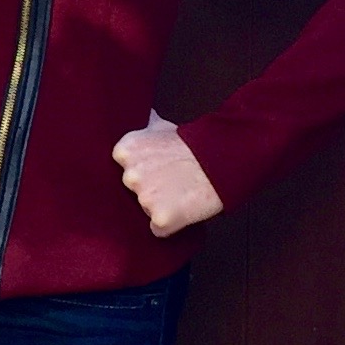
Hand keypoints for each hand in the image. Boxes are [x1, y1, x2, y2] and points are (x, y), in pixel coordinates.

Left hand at [112, 109, 223, 236]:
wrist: (221, 160)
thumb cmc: (192, 145)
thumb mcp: (162, 127)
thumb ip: (142, 127)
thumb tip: (134, 114)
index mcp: (125, 151)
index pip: (122, 169)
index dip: (141, 170)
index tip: (156, 167)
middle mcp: (130, 176)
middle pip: (131, 192)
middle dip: (148, 189)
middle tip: (170, 180)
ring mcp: (144, 199)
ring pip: (145, 211)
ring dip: (159, 207)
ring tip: (180, 193)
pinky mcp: (160, 220)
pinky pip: (158, 230)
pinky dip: (170, 225)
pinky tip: (183, 209)